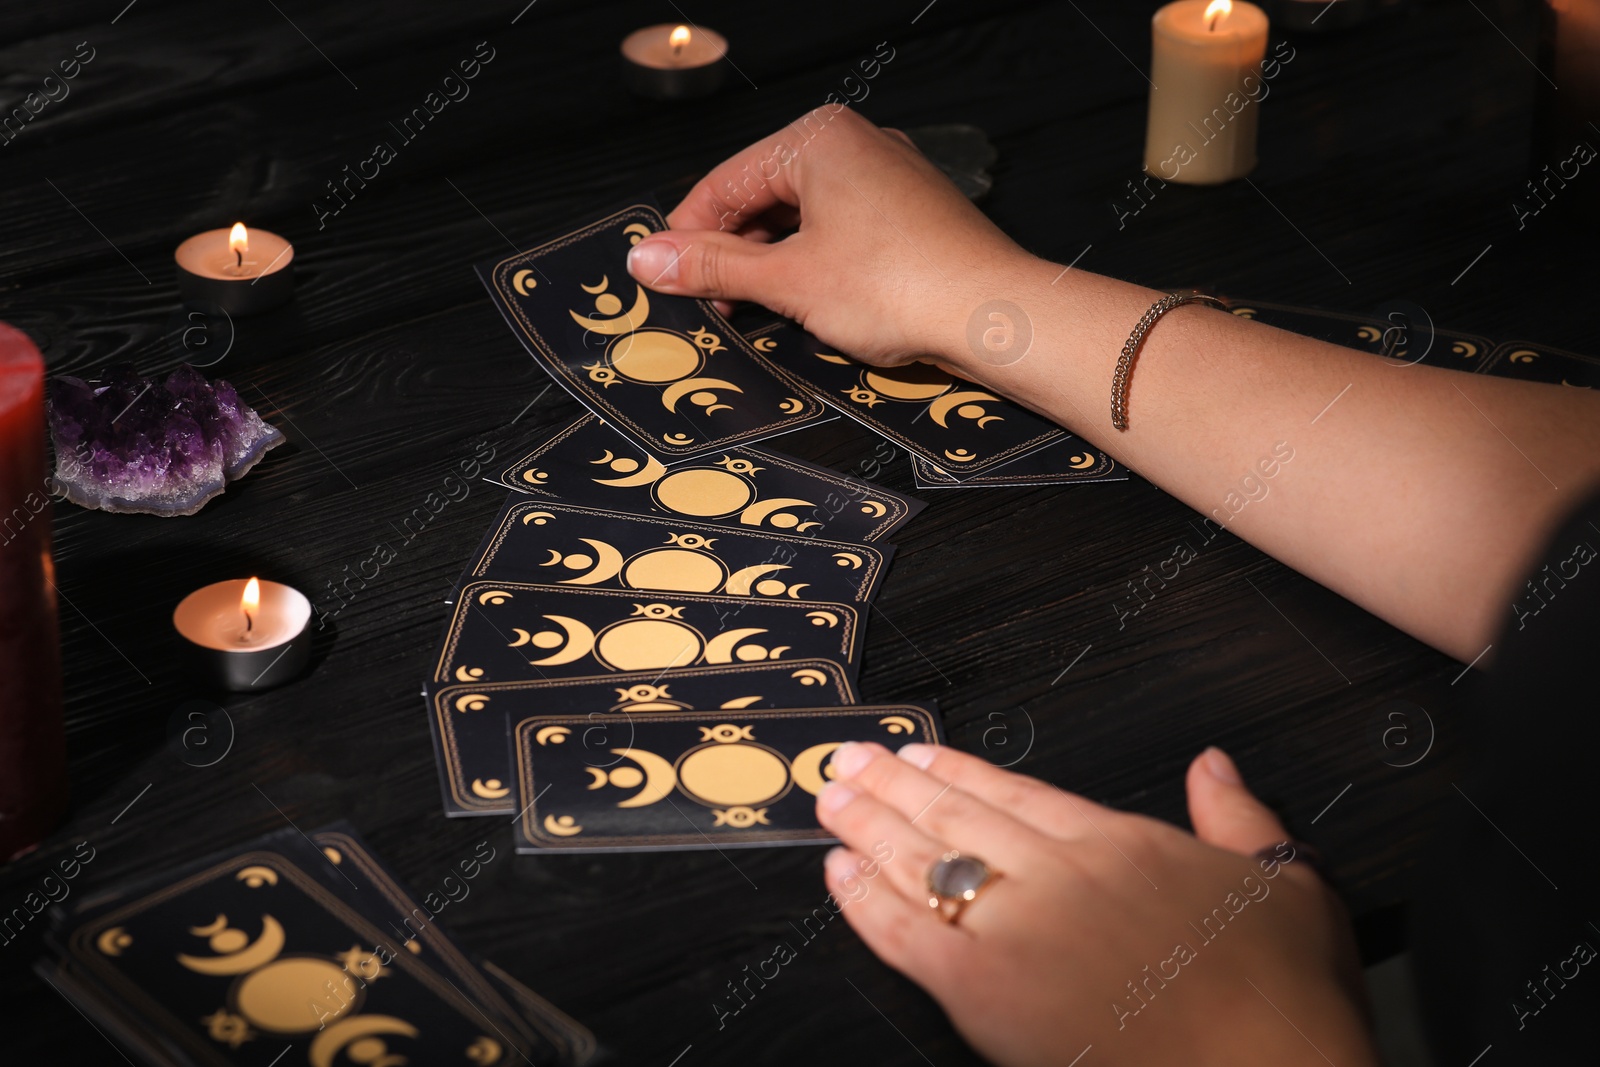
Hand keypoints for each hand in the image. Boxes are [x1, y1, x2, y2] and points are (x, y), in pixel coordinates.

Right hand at [624, 106, 1031, 366]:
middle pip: (763, 196)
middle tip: (705, 304)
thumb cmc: (905, 284)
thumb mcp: (788, 280)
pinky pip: (839, 234)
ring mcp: (888, 180)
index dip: (687, 236)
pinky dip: (812, 267)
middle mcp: (857, 145)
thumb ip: (714, 267)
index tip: (662, 277)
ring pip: (801, 219)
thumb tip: (650, 259)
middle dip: (731, 253)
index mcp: (819, 137)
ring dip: (771, 265)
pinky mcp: (910, 217)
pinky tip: (804, 307)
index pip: (726, 182)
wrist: (994, 316)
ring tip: (752, 313)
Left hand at [814, 743, 1377, 1066]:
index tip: (920, 753)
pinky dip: (865, 900)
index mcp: (1120, 844)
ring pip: (922, 859)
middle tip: (849, 760)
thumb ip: (1240, 818)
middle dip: (894, 783)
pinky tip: (838, 874)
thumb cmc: (1282, 1003)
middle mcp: (1058, 875)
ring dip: (867, 825)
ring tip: (830, 799)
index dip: (959, 769)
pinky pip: (905, 933)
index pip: (1017, 792)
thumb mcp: (1286, 888)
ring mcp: (1016, 929)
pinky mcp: (984, 993)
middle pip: (956, 813)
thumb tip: (1213, 765)